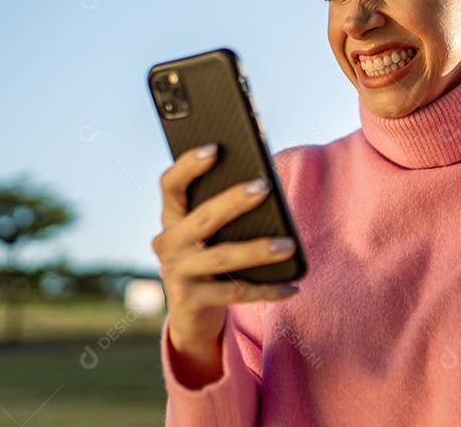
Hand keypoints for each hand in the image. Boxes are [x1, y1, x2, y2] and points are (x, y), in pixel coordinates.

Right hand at [151, 144, 300, 351]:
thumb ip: (224, 210)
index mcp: (172, 217)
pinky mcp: (192, 301)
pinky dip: (267, 290)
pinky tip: (291, 286)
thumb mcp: (210, 232)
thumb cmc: (209, 256)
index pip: (171, 185)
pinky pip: (236, 292)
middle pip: (203, 217)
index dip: (189, 165)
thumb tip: (265, 188)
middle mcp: (168, 243)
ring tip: (289, 245)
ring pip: (223, 257)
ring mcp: (177, 273)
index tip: (215, 148)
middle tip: (265, 187)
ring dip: (259, 250)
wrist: (192, 312)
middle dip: (234, 200)